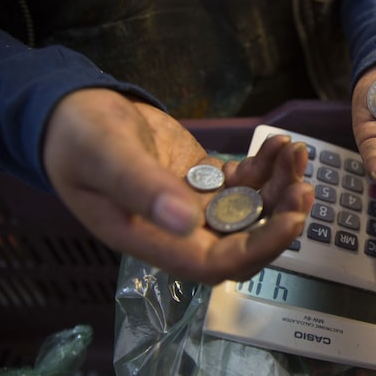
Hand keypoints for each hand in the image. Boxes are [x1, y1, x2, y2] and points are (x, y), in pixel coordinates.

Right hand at [43, 89, 314, 284]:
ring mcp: (193, 207)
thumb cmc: (78, 137)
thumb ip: (141, 188)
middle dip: (279, 218)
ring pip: (249, 210)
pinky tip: (280, 145)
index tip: (290, 221)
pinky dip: (265, 167)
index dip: (257, 250)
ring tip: (296, 153)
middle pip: (242, 242)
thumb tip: (186, 222)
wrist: (71, 111)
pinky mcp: (202, 182)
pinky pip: (242, 183)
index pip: (214, 263)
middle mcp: (178, 232)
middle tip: (303, 186)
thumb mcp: (105, 156)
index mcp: (152, 241)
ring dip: (278, 188)